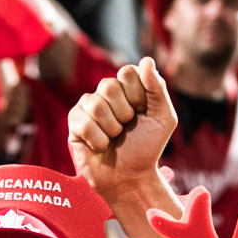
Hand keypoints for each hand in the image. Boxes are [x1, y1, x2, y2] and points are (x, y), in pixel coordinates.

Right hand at [67, 57, 177, 198]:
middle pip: (109, 86)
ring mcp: (88, 106)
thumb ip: (157, 88)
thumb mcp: (163, 118)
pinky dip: (98, 140)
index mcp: (128, 87)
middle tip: (126, 129)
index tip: (142, 113)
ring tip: (114, 139)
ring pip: (96, 104)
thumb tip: (146, 60)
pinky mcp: (74, 124)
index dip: (138, 96)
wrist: (131, 177)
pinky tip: (100, 146)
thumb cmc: (147, 148)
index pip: (127, 72)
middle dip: (124, 114)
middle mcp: (106, 93)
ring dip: (112, 129)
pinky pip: (83, 123)